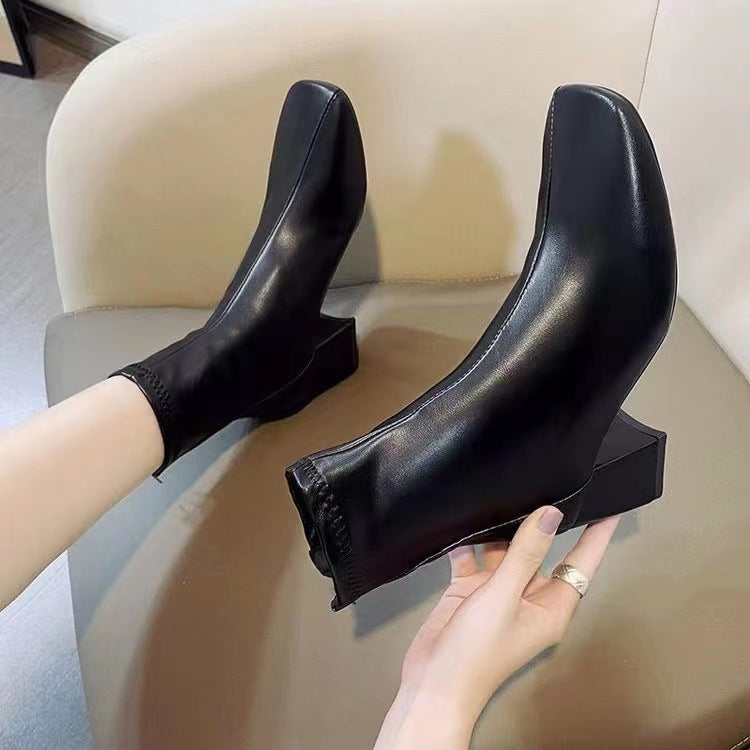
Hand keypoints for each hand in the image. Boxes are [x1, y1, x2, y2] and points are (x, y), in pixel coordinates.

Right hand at [374, 506, 619, 749]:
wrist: (432, 683)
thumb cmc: (477, 651)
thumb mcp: (504, 597)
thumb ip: (526, 553)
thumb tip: (550, 514)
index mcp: (550, 606)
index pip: (583, 562)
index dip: (596, 534)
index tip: (609, 504)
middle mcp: (528, 596)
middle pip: (541, 551)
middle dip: (541, 521)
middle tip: (548, 481)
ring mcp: (498, 593)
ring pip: (505, 550)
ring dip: (499, 528)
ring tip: (503, 489)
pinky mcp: (470, 590)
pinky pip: (473, 557)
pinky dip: (467, 541)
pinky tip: (462, 518)